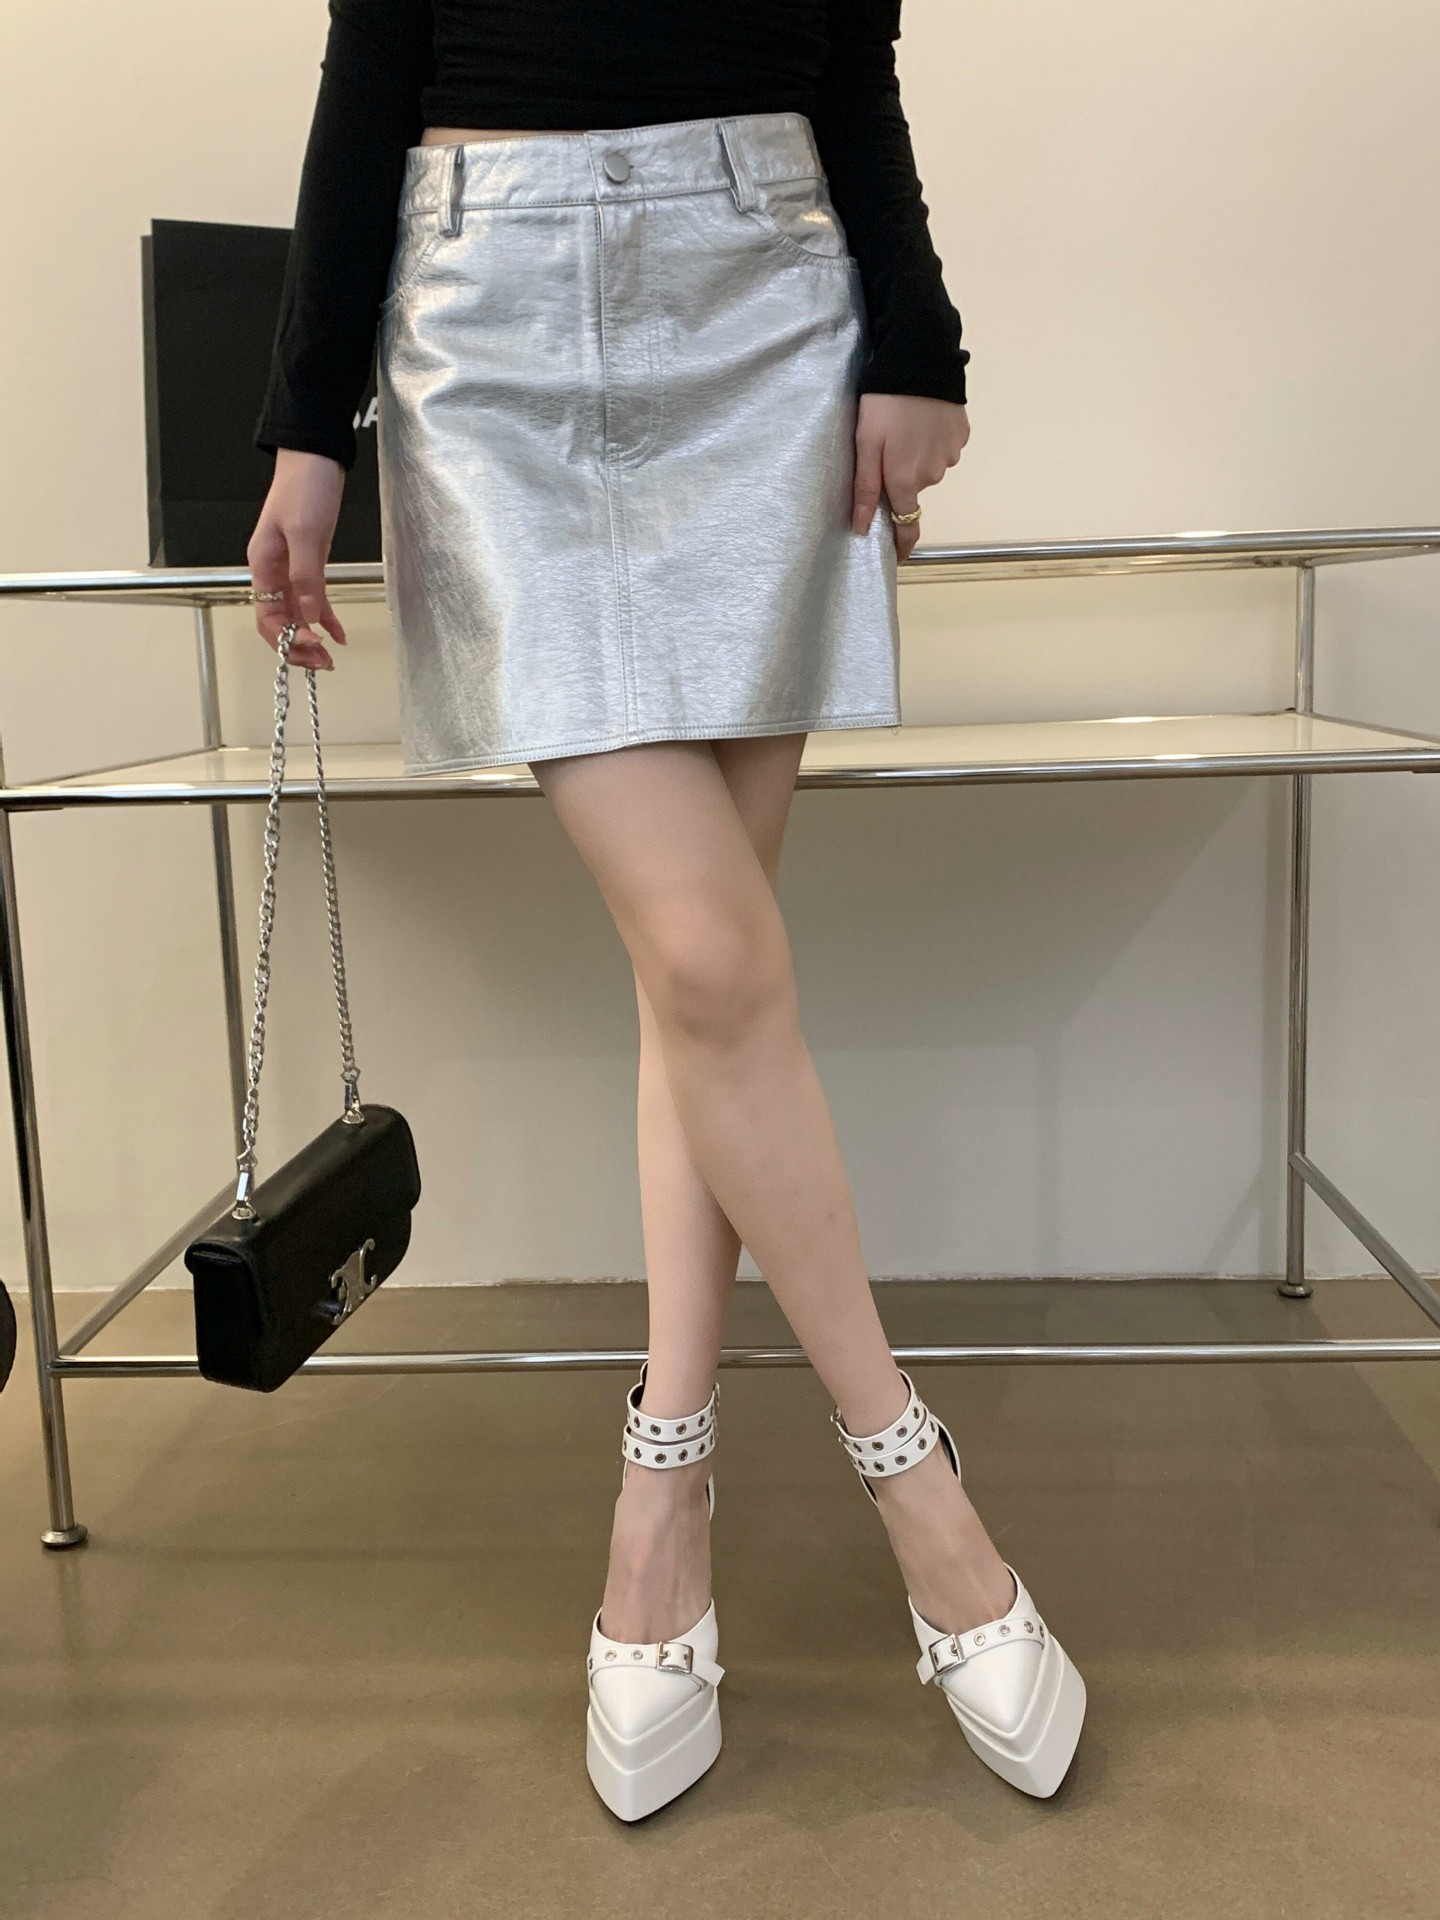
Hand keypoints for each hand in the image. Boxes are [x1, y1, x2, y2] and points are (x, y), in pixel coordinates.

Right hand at [246, 449, 348, 668]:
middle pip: (279, 621)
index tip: (311, 647)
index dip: (286, 638)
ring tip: (330, 657)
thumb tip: (309, 617)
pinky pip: (313, 599)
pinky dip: (325, 618)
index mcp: (263, 564)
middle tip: (323, 662)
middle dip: (298, 645)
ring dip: (311, 636)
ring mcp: (291, 568)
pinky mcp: (309, 562)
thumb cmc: (305, 487)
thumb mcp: (306, 533)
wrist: (316, 457)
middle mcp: (273, 571)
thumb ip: (306, 577)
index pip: (266, 616)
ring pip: (296, 614)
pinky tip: (338, 634)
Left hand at [851, 394, 969, 560]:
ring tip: (904, 429)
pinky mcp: (961, 435)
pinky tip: (922, 420)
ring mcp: (950, 455)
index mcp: (905, 480)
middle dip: (899, 481)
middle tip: (884, 451)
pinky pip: (943, 449)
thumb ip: (864, 488)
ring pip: (928, 469)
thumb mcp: (865, 444)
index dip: (901, 545)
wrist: (921, 359)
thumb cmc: (884, 402)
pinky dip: (931, 441)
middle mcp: (933, 475)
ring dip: (915, 459)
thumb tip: (861, 529)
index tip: (895, 556)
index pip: (906, 526)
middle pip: (912, 491)